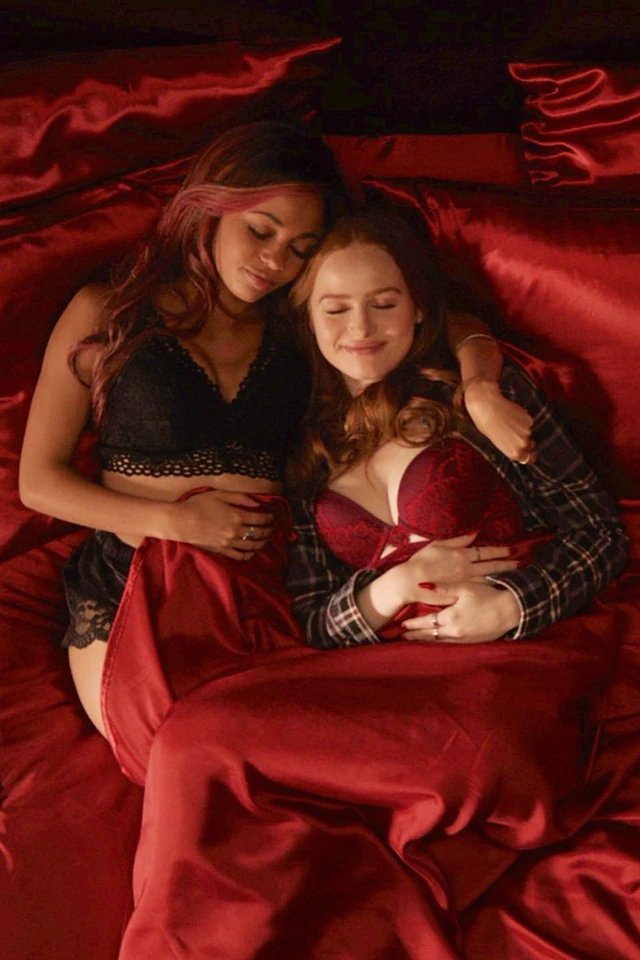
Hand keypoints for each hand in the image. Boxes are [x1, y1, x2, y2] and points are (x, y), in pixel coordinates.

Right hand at [174, 489, 273, 559]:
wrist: (181, 521)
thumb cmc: (198, 504)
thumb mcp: (220, 495)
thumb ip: (240, 498)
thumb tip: (258, 504)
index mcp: (237, 515)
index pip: (260, 518)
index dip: (269, 518)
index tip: (273, 516)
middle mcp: (236, 531)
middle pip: (259, 532)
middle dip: (269, 530)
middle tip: (272, 528)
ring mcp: (229, 542)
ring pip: (252, 545)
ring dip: (262, 542)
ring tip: (266, 539)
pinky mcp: (222, 550)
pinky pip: (240, 555)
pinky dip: (249, 554)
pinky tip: (253, 552)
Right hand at [395, 533, 516, 603]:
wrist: (410, 582)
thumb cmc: (421, 561)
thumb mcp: (437, 544)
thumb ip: (457, 539)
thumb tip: (474, 533)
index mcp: (462, 555)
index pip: (486, 552)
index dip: (500, 550)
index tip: (513, 549)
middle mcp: (467, 569)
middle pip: (491, 566)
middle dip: (507, 564)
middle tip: (520, 562)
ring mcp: (465, 583)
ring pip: (487, 578)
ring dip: (501, 576)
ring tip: (514, 574)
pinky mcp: (460, 593)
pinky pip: (478, 590)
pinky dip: (489, 587)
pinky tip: (497, 587)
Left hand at [402, 581, 520, 643]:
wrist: (510, 611)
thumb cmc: (488, 596)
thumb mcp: (465, 588)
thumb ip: (443, 588)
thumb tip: (422, 585)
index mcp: (450, 617)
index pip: (426, 622)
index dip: (414, 624)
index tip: (403, 625)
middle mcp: (454, 631)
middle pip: (430, 635)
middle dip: (416, 635)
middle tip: (403, 636)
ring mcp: (463, 639)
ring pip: (439, 642)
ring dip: (426, 640)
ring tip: (416, 640)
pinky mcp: (472, 642)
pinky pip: (451, 644)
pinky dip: (440, 643)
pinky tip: (437, 642)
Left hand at [463, 379, 535, 463]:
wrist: (486, 406)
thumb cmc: (485, 424)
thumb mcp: (494, 440)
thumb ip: (507, 445)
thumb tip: (515, 443)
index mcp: (514, 453)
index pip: (529, 459)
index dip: (528, 455)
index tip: (527, 452)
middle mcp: (522, 444)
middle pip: (530, 445)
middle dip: (524, 440)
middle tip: (512, 433)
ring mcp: (527, 431)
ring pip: (527, 431)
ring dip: (521, 428)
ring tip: (507, 420)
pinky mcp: (528, 418)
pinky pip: (527, 421)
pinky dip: (522, 418)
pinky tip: (511, 413)